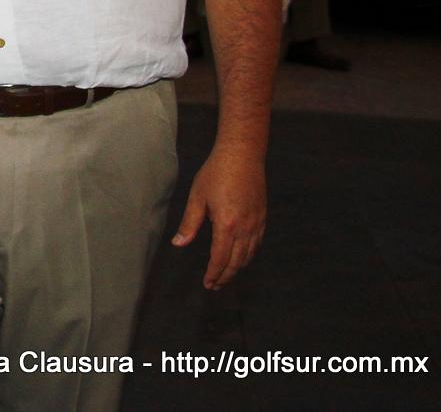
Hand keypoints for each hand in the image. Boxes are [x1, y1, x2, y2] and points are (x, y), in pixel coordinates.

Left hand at [171, 147, 265, 289]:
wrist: (242, 155)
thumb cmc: (216, 173)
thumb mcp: (197, 197)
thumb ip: (189, 223)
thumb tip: (178, 244)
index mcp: (226, 224)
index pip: (220, 258)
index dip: (214, 273)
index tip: (208, 283)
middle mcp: (245, 228)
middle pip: (236, 261)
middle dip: (225, 276)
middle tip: (215, 285)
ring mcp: (257, 224)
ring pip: (248, 255)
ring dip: (237, 268)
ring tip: (225, 276)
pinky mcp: (262, 218)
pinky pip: (257, 244)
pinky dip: (248, 256)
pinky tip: (240, 257)